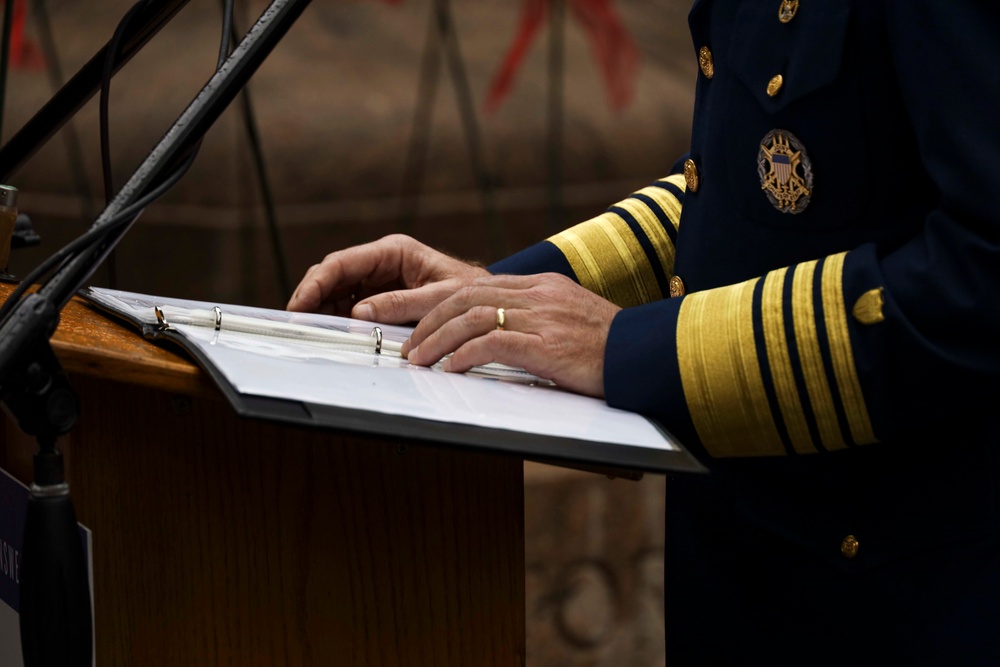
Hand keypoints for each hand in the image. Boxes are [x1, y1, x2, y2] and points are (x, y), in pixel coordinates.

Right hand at [287, 234, 489, 322]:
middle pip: (334, 275)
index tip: (301, 303)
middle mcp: (383, 262)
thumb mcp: (439, 298)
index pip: (343, 262)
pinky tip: (330, 331)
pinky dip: (338, 317)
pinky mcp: (383, 297)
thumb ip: (400, 304)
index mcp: (394, 251)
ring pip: (338, 291)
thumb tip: (360, 313)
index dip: (317, 282)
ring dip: (322, 308)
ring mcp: (380, 280)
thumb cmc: (472, 294)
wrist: (489, 304)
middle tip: (297, 320)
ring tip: (309, 328)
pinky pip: (351, 305)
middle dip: (312, 295)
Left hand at [401, 273, 620, 397]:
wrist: (646, 355)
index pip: (477, 286)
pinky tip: (451, 369)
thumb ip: (535, 316)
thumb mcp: (568, 318)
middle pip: (466, 297)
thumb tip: (498, 332)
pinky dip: (465, 355)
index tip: (420, 324)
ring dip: (437, 339)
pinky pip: (493, 343)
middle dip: (428, 320)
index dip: (441, 304)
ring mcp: (543, 317)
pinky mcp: (548, 345)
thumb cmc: (609, 346)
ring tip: (419, 360)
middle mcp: (538, 294)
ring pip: (472, 317)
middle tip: (409, 345)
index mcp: (541, 285)